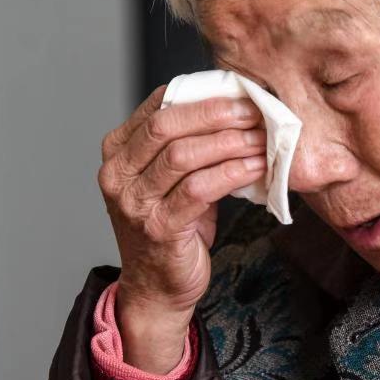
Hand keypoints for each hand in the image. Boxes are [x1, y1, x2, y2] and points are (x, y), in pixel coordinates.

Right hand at [98, 86, 265, 371]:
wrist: (156, 288)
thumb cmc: (170, 229)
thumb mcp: (169, 180)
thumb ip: (187, 146)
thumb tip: (236, 111)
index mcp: (118, 153)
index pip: (158, 107)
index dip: (201, 95)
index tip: (238, 91)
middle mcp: (118, 175)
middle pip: (168, 126)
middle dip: (217, 113)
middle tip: (255, 109)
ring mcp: (135, 203)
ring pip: (184, 155)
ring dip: (230, 142)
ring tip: (262, 137)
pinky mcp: (159, 228)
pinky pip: (200, 189)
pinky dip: (232, 172)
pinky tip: (256, 166)